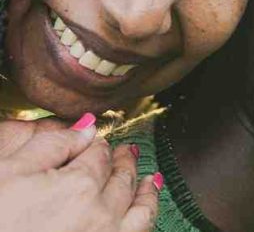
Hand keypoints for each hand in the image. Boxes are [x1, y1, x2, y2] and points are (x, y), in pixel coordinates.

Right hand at [0, 114, 160, 231]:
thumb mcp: (8, 173)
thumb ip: (50, 145)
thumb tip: (85, 126)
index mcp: (77, 186)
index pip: (97, 155)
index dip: (97, 145)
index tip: (96, 142)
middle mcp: (100, 214)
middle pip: (120, 179)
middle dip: (123, 162)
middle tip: (127, 153)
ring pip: (140, 209)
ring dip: (146, 190)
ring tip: (150, 179)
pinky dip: (148, 215)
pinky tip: (146, 210)